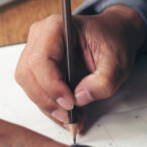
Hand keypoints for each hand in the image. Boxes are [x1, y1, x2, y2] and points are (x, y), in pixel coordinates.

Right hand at [15, 5, 146, 129]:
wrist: (113, 34)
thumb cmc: (112, 41)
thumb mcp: (118, 62)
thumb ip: (103, 82)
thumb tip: (80, 98)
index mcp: (57, 27)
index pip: (40, 60)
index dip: (52, 85)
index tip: (70, 102)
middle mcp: (41, 36)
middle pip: (28, 74)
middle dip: (48, 100)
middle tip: (69, 117)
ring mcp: (36, 50)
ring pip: (28, 85)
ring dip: (48, 106)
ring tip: (71, 119)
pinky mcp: (38, 66)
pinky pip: (35, 89)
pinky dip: (49, 105)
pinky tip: (67, 114)